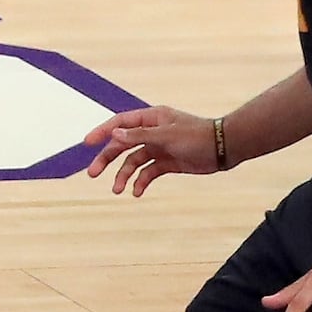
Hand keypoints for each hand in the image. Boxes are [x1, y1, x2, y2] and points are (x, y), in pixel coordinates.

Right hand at [83, 104, 221, 193]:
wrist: (224, 149)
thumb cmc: (197, 136)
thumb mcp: (166, 135)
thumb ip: (139, 136)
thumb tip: (114, 134)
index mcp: (150, 119)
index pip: (120, 123)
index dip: (102, 132)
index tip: (87, 143)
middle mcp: (151, 132)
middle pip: (122, 145)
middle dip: (107, 159)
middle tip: (92, 173)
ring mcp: (159, 148)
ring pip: (133, 161)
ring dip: (124, 175)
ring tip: (117, 190)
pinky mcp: (167, 162)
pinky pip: (148, 172)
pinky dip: (141, 182)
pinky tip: (136, 192)